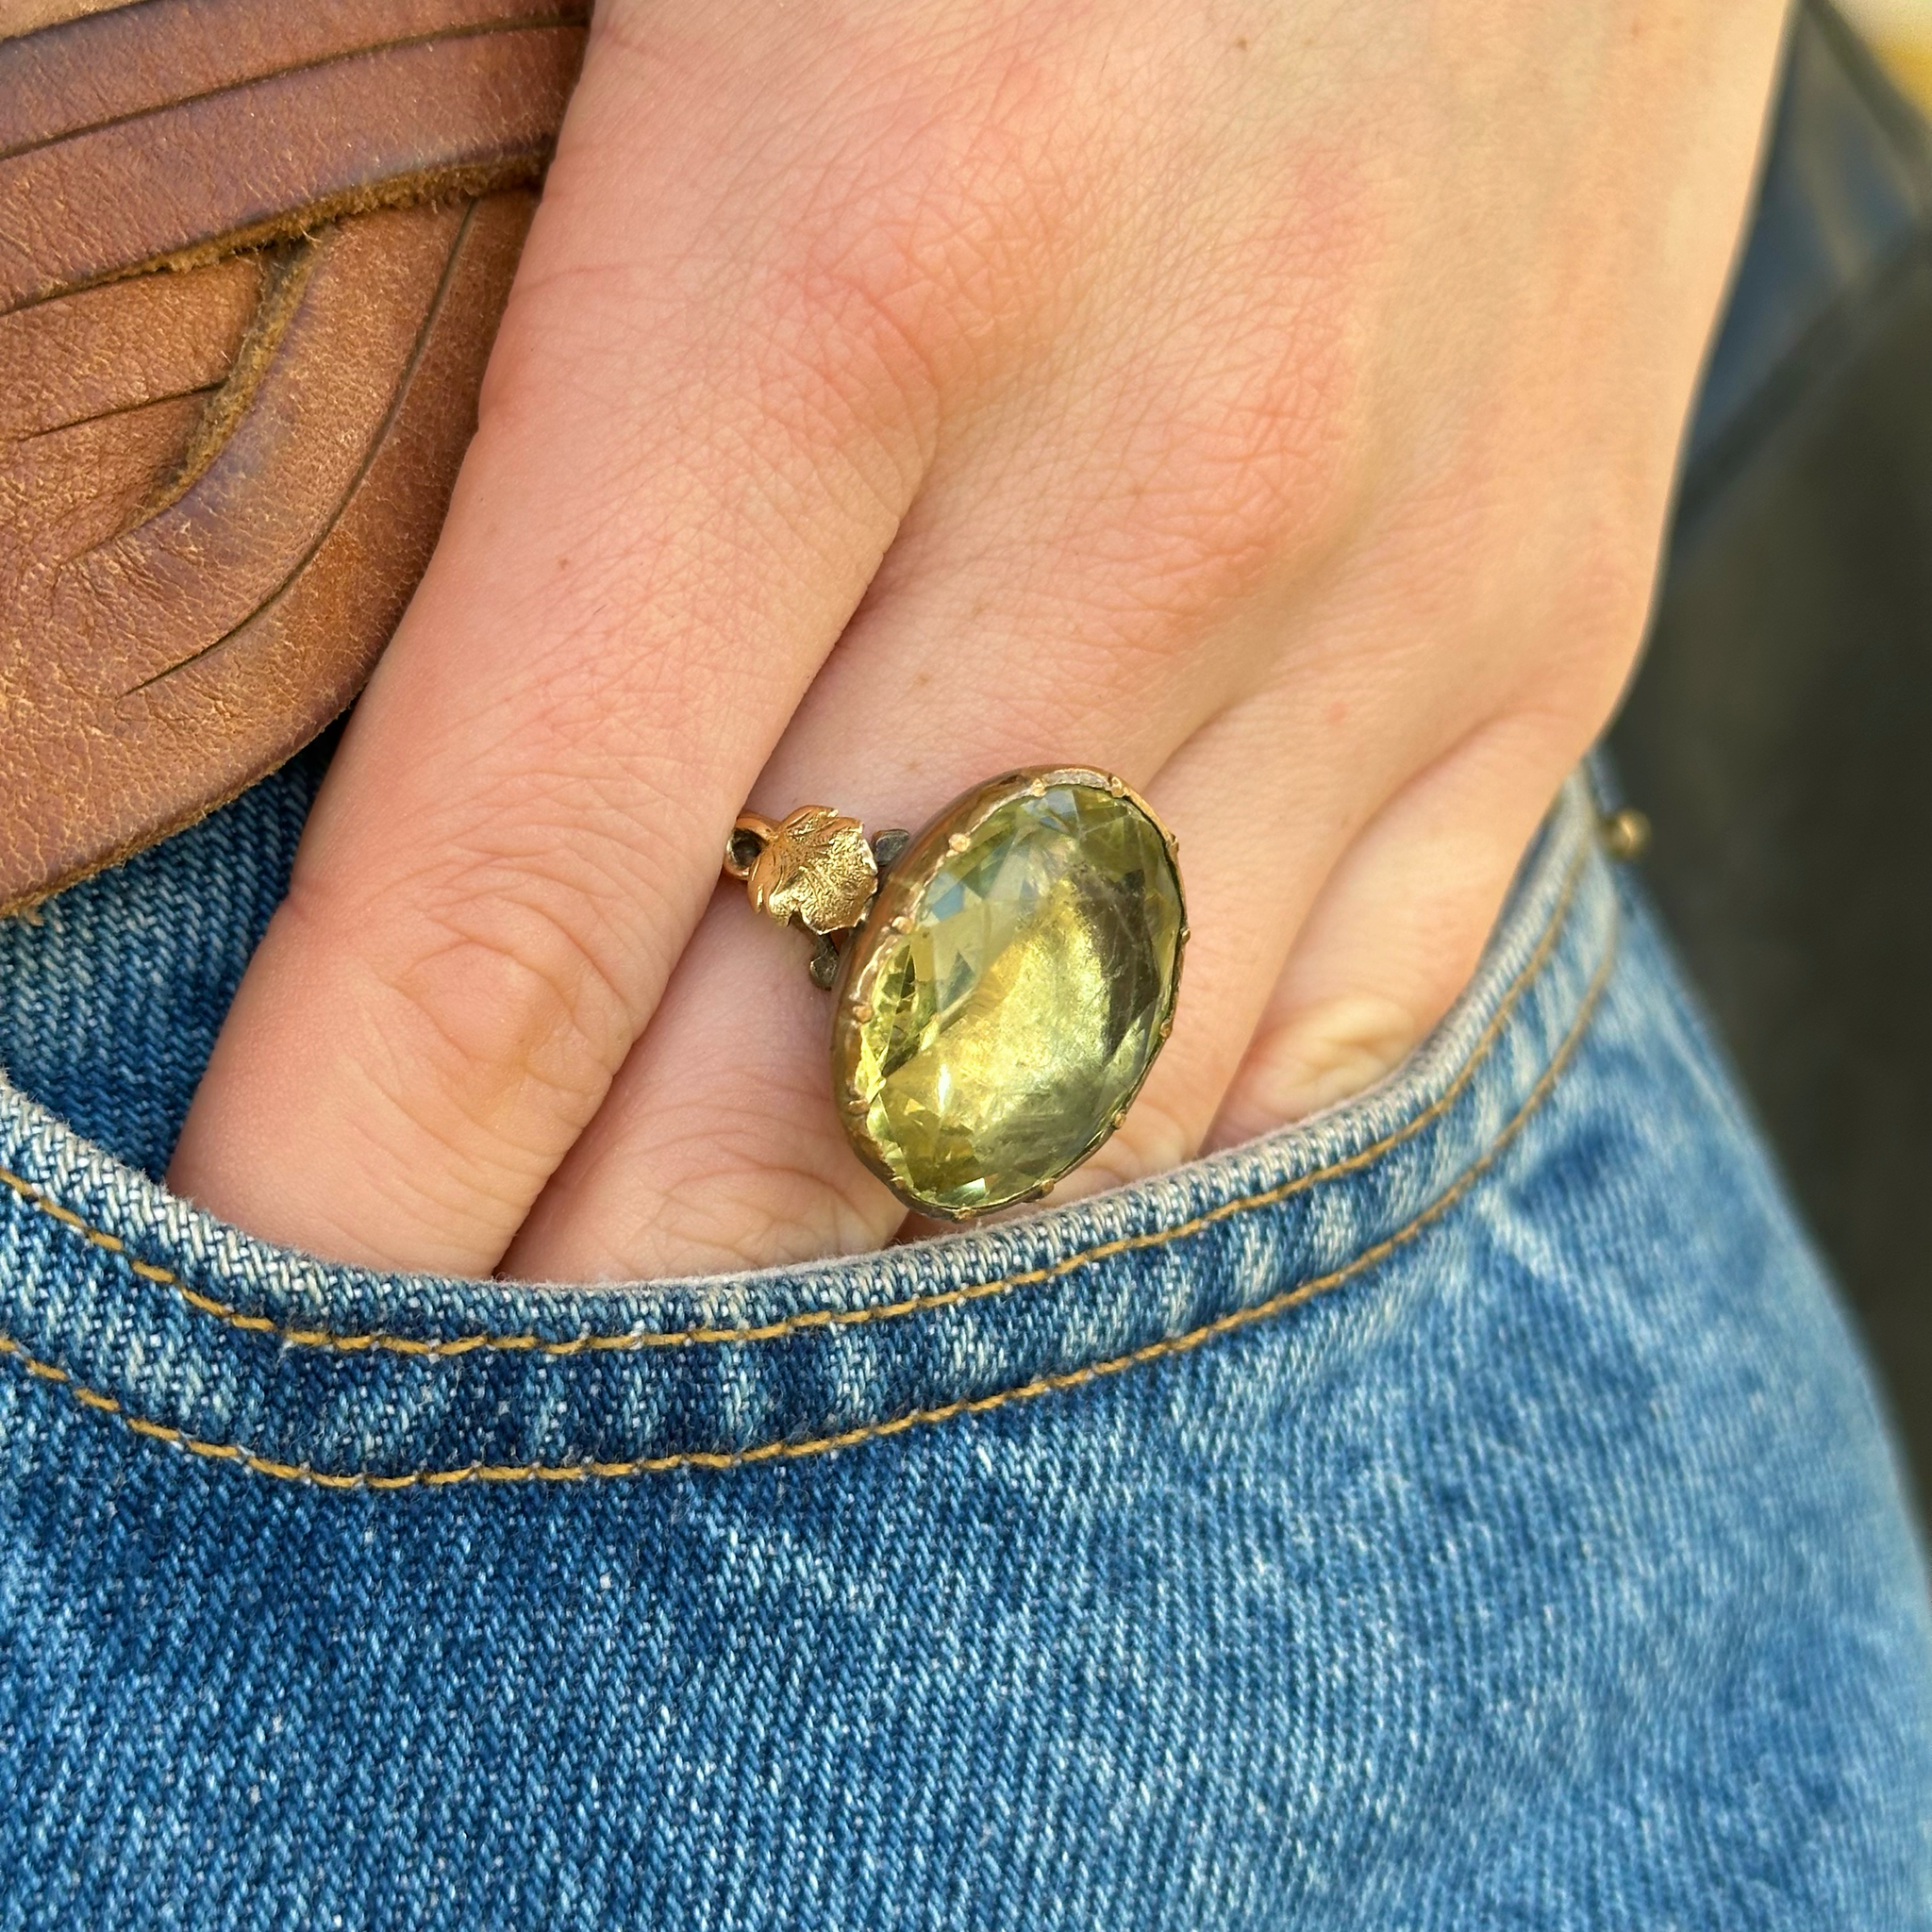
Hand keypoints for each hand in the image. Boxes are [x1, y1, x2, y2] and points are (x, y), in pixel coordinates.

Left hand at [167, 0, 1787, 1279]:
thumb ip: (519, 369)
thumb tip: (385, 722)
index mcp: (849, 263)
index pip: (510, 908)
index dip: (351, 1193)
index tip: (262, 1318)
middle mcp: (1156, 495)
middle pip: (798, 1101)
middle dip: (594, 1315)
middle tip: (457, 1419)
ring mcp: (1388, 607)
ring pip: (1073, 1137)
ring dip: (862, 1286)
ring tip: (721, 1345)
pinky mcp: (1534, 649)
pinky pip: (1325, 1055)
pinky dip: (1137, 1183)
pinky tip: (1021, 1202)